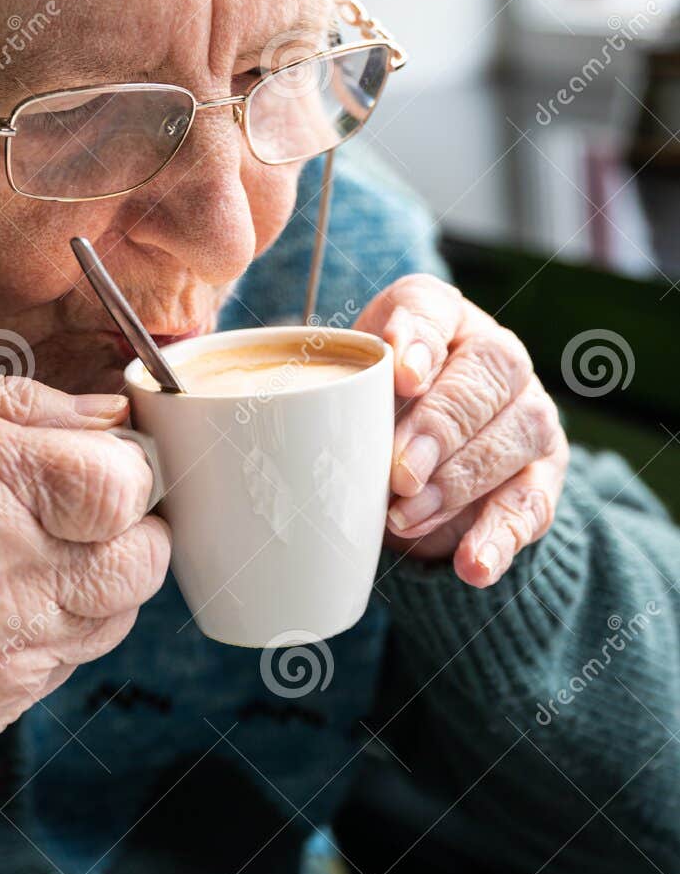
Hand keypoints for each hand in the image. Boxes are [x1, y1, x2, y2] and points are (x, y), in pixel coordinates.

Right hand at [0, 371, 169, 735]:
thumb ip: (19, 402)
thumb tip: (109, 416)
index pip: (125, 486)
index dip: (132, 470)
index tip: (108, 462)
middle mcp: (0, 572)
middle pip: (141, 560)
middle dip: (133, 529)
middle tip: (89, 510)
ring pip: (116, 616)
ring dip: (100, 582)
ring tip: (40, 554)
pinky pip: (69, 664)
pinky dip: (59, 632)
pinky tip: (8, 602)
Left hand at [356, 275, 568, 586]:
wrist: (415, 465)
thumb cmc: (375, 410)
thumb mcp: (353, 392)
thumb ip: (349, 395)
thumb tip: (329, 426)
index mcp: (440, 317)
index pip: (432, 308)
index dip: (417, 339)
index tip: (402, 376)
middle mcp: (495, 354)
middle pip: (486, 376)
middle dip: (440, 428)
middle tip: (399, 473)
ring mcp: (528, 411)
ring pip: (515, 436)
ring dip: (458, 484)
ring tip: (406, 518)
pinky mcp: (544, 474)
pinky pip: (533, 503)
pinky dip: (500, 537)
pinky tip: (473, 565)